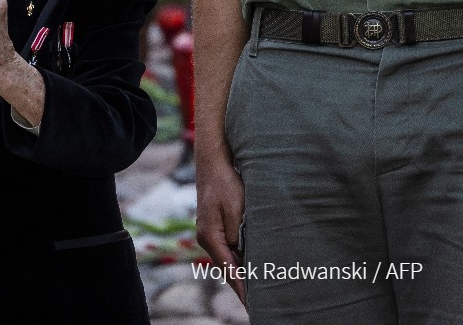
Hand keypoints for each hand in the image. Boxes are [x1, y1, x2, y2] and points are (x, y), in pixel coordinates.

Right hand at [196, 157, 246, 304]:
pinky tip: (250, 264)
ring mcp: (209, 232)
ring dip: (242, 272)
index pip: (228, 269)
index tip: (252, 304)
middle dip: (242, 284)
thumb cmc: (226, 183)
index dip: (241, 288)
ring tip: (257, 289)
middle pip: (227, 268)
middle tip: (259, 302)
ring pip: (228, 259)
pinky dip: (239, 259)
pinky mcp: (215, 226)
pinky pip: (228, 248)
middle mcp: (207, 238)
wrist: (213, 163)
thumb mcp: (235, 208)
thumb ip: (237, 234)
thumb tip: (242, 253)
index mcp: (210, 236)